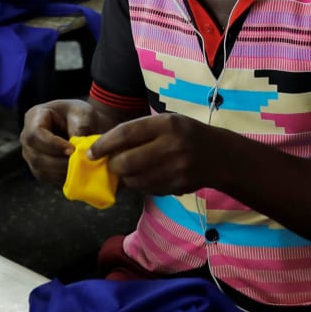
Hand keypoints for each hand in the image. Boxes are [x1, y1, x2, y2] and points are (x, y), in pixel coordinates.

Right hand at [21, 99, 103, 185]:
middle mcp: (27, 137)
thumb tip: (77, 150)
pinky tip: (75, 172)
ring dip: (61, 172)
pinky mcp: (39, 168)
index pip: (35, 134)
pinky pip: (46, 177)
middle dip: (58, 162)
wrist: (83, 124)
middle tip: (79, 162)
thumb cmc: (81, 115)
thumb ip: (80, 129)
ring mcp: (31, 154)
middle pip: (35, 155)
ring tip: (79, 167)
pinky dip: (61, 177)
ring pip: (40, 169)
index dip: (52, 145)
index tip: (72, 150)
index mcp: (34, 117)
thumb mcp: (83, 115)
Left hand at [90, 112, 220, 196]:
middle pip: (127, 162)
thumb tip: (104, 148)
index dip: (103, 144)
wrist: (220, 155)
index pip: (126, 134)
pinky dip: (141, 185)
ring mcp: (175, 170)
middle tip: (111, 164)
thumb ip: (138, 132)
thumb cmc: (186, 134)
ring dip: (126, 177)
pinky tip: (148, 176)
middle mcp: (171, 146)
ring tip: (130, 170)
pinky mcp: (177, 187)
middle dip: (113, 165)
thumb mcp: (166, 122)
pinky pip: (148, 189)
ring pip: (135, 180)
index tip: (90, 152)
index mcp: (166, 125)